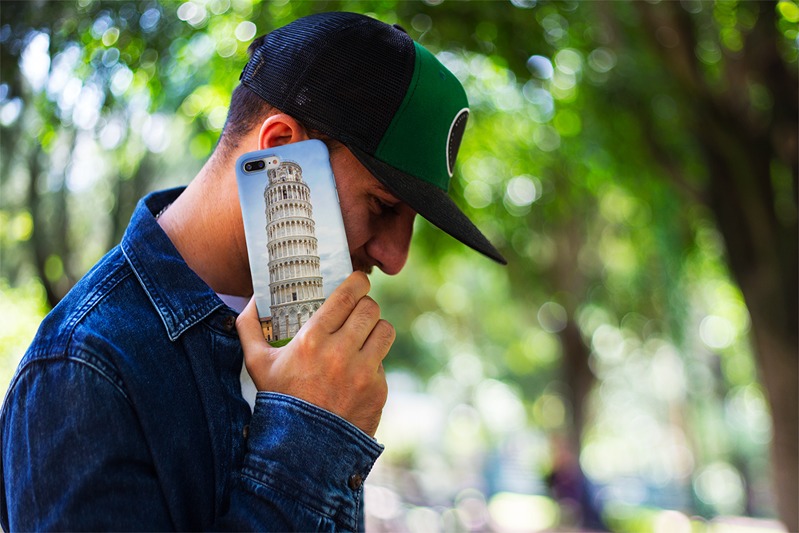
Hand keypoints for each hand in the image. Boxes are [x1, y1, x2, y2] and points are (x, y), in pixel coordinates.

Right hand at [236, 272, 393, 436]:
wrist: (302, 449)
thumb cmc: (279, 401)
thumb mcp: (257, 364)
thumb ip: (249, 328)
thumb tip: (251, 300)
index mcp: (312, 339)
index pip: (348, 296)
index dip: (358, 282)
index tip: (359, 281)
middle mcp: (340, 352)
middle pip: (370, 309)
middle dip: (366, 305)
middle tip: (359, 310)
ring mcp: (362, 372)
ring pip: (385, 330)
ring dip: (375, 329)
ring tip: (365, 335)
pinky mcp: (378, 390)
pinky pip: (383, 362)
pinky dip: (373, 362)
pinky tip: (358, 371)